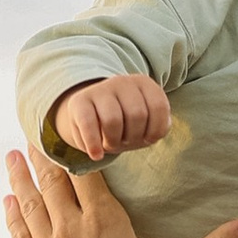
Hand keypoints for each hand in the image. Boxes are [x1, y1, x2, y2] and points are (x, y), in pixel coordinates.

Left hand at [5, 145, 237, 237]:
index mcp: (105, 222)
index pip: (85, 172)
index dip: (76, 147)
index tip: (70, 127)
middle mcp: (71, 228)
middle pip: (52, 179)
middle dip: (42, 153)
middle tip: (33, 128)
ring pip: (29, 202)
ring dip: (20, 176)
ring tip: (11, 155)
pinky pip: (18, 234)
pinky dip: (12, 214)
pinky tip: (7, 201)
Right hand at [53, 74, 173, 161]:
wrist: (94, 118)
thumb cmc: (127, 126)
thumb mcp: (148, 126)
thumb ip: (159, 128)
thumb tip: (150, 135)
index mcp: (144, 83)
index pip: (159, 107)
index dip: (154, 132)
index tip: (146, 138)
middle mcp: (123, 81)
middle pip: (137, 115)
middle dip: (133, 138)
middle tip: (125, 142)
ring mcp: (100, 89)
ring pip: (113, 120)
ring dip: (114, 142)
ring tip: (110, 144)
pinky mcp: (79, 101)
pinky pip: (88, 125)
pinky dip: (94, 145)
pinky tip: (96, 155)